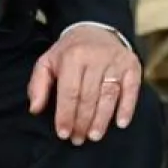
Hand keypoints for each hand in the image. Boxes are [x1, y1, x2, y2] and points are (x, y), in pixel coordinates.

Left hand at [26, 24, 140, 144]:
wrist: (95, 29)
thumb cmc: (69, 52)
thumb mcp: (47, 62)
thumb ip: (38, 85)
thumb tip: (35, 109)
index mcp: (73, 56)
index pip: (70, 92)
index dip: (66, 115)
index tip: (63, 134)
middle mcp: (96, 57)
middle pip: (89, 96)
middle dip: (83, 121)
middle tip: (78, 139)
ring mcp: (116, 61)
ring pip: (109, 95)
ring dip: (102, 119)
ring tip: (94, 136)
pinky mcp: (132, 65)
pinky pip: (131, 89)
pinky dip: (127, 107)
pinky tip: (120, 123)